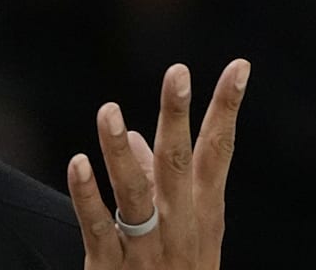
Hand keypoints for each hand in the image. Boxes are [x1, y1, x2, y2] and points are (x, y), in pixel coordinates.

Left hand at [66, 59, 249, 268]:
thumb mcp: (185, 228)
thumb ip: (161, 178)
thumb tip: (139, 137)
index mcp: (201, 208)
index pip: (218, 149)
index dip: (228, 107)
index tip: (238, 66)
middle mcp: (180, 222)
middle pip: (179, 162)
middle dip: (179, 115)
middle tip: (177, 72)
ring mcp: (147, 246)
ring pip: (136, 192)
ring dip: (121, 150)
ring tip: (109, 110)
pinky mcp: (112, 266)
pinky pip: (97, 227)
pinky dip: (87, 195)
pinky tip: (77, 162)